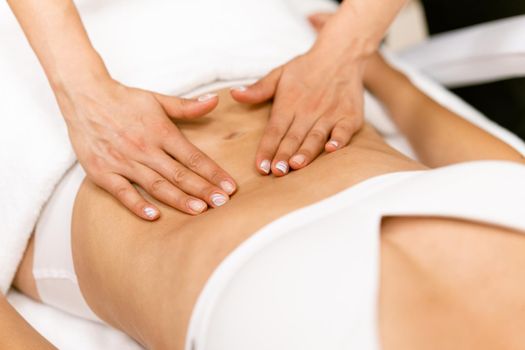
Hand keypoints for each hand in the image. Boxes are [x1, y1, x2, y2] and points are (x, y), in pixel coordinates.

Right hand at [58, 78, 235, 219]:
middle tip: (222, 204)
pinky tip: (154, 216)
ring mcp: (123, 161)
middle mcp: (144, 148)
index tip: (230, 187)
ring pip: (155, 185)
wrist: (84, 96)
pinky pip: (122, 192)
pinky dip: (137, 205)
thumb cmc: (124, 99)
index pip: (193, 156)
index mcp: (160, 131)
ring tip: (199, 210)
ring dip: (178, 199)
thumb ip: (187, 106)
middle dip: (203, 189)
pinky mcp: (103, 171)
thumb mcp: (157, 99)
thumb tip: (214, 100)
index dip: (213, 172)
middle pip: (179, 174)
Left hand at [231, 12, 365, 176]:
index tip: (259, 167)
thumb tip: (234, 94)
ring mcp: (330, 114)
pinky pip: (343, 130)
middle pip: (293, 137)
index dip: (266, 149)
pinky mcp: (349, 116)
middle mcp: (308, 111)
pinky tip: (331, 149)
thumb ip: (259, 89)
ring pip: (315, 136)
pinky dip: (338, 139)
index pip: (274, 130)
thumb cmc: (307, 68)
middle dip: (284, 156)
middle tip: (276, 172)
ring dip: (306, 151)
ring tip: (296, 165)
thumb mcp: (279, 74)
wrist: (341, 54)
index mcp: (289, 104)